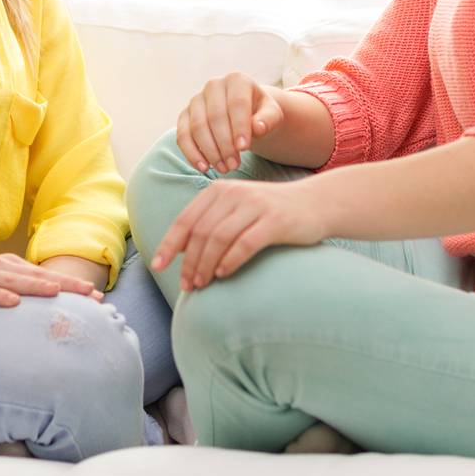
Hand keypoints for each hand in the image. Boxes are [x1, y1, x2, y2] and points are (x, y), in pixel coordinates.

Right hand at [0, 250, 100, 308]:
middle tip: (91, 295)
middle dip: (64, 285)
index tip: (96, 296)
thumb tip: (39, 311)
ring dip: (35, 285)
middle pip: (35, 276)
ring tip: (57, 292)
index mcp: (6, 268)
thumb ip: (11, 292)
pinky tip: (11, 302)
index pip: (43, 276)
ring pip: (12, 280)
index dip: (70, 285)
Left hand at [149, 176, 328, 290]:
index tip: (158, 266)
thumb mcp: (238, 209)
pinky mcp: (275, 220)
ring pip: (219, 238)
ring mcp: (255, 205)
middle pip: (201, 232)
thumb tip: (181, 249)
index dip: (170, 244)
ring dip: (206, 264)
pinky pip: (245, 243)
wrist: (316, 203)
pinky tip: (223, 274)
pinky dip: (230, 261)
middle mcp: (234, 193)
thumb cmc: (271, 212)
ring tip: (202, 284)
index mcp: (219, 190)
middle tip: (187, 285)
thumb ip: (211, 222)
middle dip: (189, 262)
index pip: (186, 219)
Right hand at [178, 70, 286, 173]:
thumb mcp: (272, 115)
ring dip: (209, 151)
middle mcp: (213, 85)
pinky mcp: (185, 115)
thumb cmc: (260, 114)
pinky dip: (191, 153)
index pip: (237, 103)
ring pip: (197, 127)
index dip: (239, 127)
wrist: (246, 114)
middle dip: (224, 144)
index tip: (244, 148)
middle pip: (215, 117)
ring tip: (223, 168)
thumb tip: (258, 128)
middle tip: (234, 165)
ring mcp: (196, 100)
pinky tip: (203, 167)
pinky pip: (183, 135)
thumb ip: (268, 120)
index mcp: (236, 80)